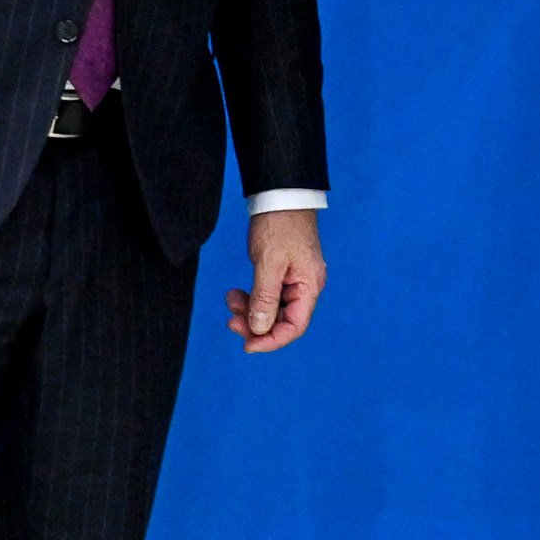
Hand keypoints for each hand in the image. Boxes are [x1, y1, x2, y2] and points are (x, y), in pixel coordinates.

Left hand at [227, 206, 322, 350]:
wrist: (280, 195)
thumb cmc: (279, 224)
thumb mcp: (269, 262)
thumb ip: (264, 298)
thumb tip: (259, 329)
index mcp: (309, 286)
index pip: (294, 327)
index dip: (271, 341)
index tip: (247, 345)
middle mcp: (305, 287)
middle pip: (282, 321)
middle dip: (255, 324)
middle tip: (230, 321)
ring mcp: (294, 280)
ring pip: (271, 309)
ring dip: (249, 310)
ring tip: (230, 299)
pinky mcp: (282, 273)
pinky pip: (267, 296)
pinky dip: (251, 298)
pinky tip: (236, 293)